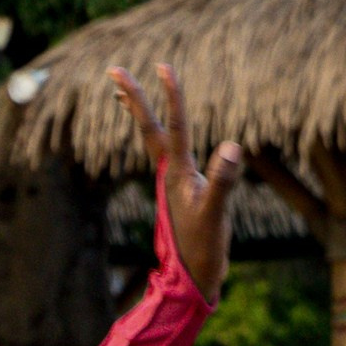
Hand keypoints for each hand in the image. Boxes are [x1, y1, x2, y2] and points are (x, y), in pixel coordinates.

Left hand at [109, 63, 242, 300]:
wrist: (192, 279)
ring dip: (138, 113)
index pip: (174, 126)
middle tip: (114, 70)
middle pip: (148, 127)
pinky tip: (160, 134)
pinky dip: (157, 134)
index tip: (163, 66)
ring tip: (122, 93)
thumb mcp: (216, 214)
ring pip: (152, 139)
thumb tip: (231, 148)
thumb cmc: (204, 248)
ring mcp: (172, 181)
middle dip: (134, 97)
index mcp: (177, 173)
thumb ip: (222, 182)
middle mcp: (169, 172)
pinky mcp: (178, 191)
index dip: (169, 96)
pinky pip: (164, 153)